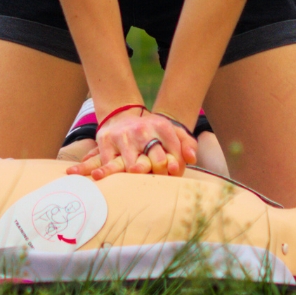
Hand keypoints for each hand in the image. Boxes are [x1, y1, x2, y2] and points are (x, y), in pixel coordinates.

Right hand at [68, 106, 196, 177]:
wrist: (121, 114)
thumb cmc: (151, 130)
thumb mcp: (172, 131)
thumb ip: (187, 144)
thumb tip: (191, 159)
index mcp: (162, 126)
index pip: (175, 154)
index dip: (175, 168)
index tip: (172, 173)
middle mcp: (143, 130)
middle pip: (157, 162)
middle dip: (160, 175)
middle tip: (157, 179)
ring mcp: (124, 136)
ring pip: (133, 167)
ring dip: (137, 177)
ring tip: (137, 180)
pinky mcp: (105, 142)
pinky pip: (108, 164)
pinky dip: (110, 173)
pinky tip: (104, 177)